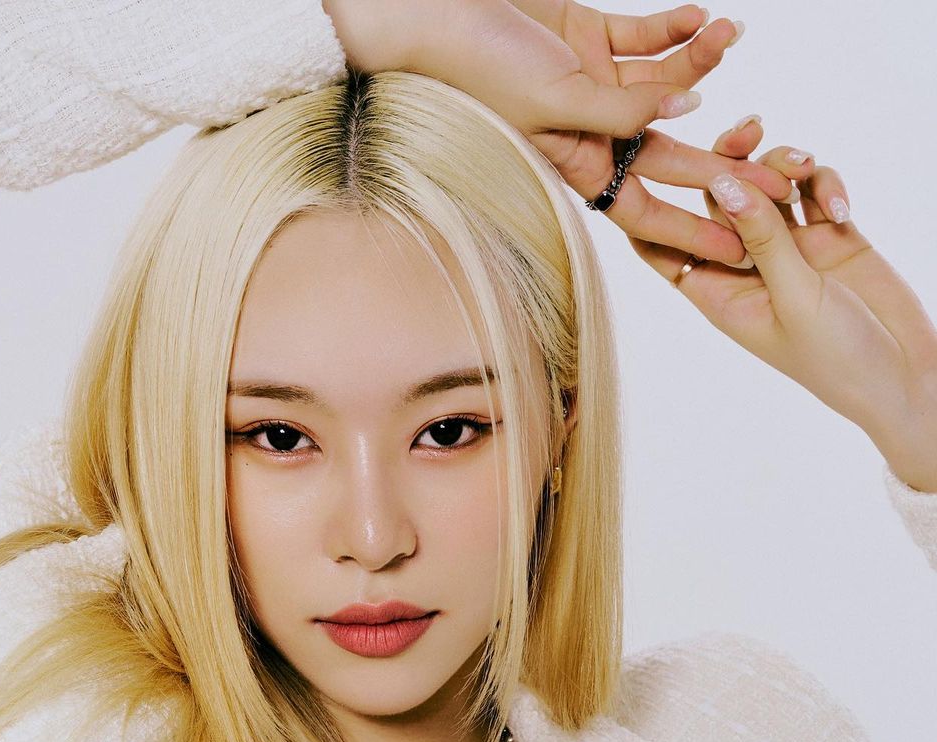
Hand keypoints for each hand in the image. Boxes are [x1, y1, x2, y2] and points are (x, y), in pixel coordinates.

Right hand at [321, 0, 793, 265]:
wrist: (433, 10)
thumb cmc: (476, 67)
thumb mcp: (554, 99)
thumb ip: (622, 108)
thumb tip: (686, 112)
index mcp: (576, 166)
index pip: (646, 211)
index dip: (695, 229)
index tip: (743, 246)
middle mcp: (590, 133)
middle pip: (672, 158)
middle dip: (724, 165)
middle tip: (780, 174)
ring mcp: (592, 85)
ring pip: (665, 87)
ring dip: (700, 63)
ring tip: (728, 34)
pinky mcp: (588, 36)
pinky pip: (645, 37)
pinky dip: (674, 27)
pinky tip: (702, 17)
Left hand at [631, 118, 936, 490]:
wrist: (900, 375)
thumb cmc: (835, 358)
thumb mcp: (795, 297)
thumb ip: (763, 238)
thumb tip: (723, 183)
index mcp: (718, 292)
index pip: (664, 248)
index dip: (648, 210)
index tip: (645, 162)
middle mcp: (746, 266)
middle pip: (717, 199)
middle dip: (729, 159)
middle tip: (750, 130)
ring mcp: (788, 248)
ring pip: (767, 184)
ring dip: (783, 165)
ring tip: (805, 168)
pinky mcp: (829, 234)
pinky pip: (815, 189)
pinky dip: (826, 186)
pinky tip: (843, 209)